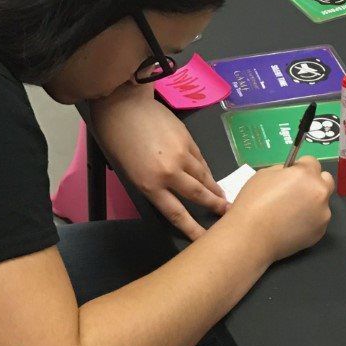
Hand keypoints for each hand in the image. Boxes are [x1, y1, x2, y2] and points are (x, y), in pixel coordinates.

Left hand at [88, 87, 225, 240]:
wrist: (123, 106)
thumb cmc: (117, 140)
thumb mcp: (129, 171)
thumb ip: (152, 185)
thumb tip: (172, 193)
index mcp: (150, 184)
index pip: (177, 213)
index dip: (192, 229)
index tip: (204, 238)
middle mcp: (170, 172)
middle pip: (198, 194)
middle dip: (214, 206)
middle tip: (227, 213)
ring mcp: (182, 154)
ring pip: (203, 176)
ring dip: (214, 188)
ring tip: (222, 197)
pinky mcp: (188, 139)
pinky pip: (200, 159)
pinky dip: (205, 169)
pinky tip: (209, 175)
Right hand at [225, 156, 333, 263]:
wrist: (252, 236)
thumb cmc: (253, 202)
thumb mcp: (264, 175)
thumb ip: (284, 171)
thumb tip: (291, 174)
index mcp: (306, 174)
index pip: (312, 162)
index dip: (300, 167)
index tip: (291, 176)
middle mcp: (320, 192)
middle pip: (326, 180)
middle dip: (314, 182)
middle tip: (296, 192)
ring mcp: (323, 213)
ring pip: (322, 202)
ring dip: (311, 203)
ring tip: (290, 213)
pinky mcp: (320, 231)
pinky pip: (318, 220)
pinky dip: (309, 220)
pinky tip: (291, 226)